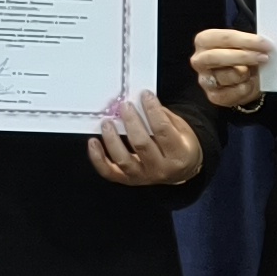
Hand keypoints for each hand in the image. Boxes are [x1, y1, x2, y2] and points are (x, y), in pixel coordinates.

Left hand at [88, 94, 203, 187]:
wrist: (181, 171)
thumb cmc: (180, 147)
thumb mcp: (183, 130)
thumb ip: (165, 117)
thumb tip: (143, 102)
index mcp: (179, 155)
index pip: (163, 130)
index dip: (153, 111)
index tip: (145, 95)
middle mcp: (160, 168)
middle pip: (142, 144)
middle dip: (131, 122)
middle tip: (125, 106)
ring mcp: (143, 176)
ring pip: (123, 159)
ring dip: (112, 139)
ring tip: (107, 122)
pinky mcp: (128, 180)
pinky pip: (109, 172)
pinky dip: (97, 158)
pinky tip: (93, 142)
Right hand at [192, 27, 270, 110]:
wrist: (245, 80)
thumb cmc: (243, 57)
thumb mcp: (245, 45)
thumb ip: (250, 43)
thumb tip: (264, 45)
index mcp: (204, 41)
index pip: (222, 38)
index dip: (245, 40)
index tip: (265, 44)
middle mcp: (199, 60)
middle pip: (216, 57)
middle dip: (242, 56)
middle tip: (264, 57)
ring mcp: (204, 80)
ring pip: (225, 76)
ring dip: (246, 74)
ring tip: (255, 72)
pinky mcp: (213, 97)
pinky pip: (231, 93)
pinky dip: (246, 88)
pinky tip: (250, 84)